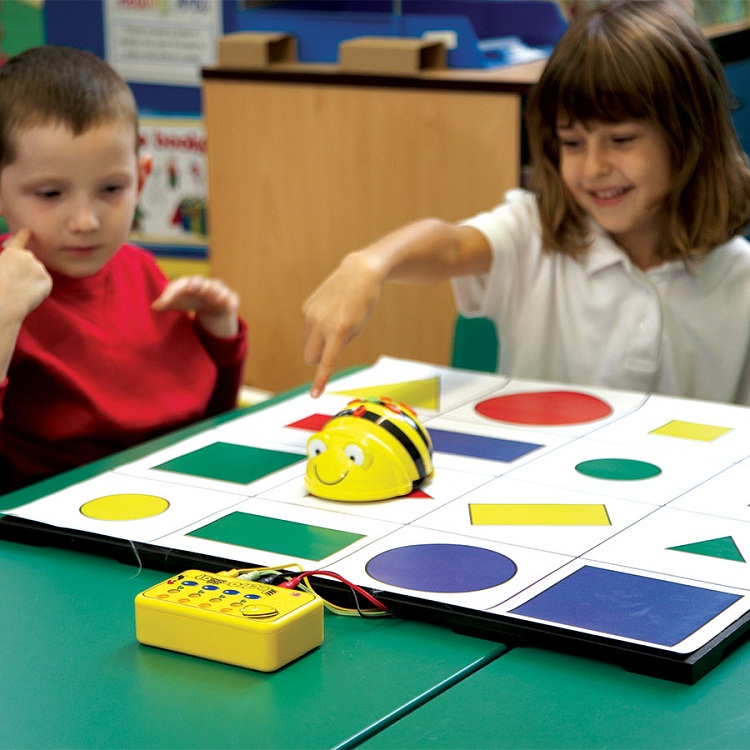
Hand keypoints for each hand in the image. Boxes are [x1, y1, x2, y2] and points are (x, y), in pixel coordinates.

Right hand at [0, 229, 51, 320]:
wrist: (4, 301)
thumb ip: (7, 262)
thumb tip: (13, 268)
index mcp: (12, 252)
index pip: (19, 240)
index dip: (23, 235)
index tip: (28, 231)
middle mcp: (28, 256)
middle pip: (30, 262)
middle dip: (26, 271)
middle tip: (15, 284)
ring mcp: (39, 267)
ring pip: (37, 274)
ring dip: (31, 281)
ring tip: (19, 291)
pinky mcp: (47, 280)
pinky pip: (43, 285)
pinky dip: (38, 290)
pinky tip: (28, 295)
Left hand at [152, 275, 239, 338]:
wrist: (213, 306)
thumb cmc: (191, 301)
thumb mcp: (178, 303)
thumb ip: (167, 303)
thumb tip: (154, 306)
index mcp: (189, 284)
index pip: (180, 284)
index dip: (173, 292)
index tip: (167, 301)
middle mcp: (204, 284)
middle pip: (201, 281)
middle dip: (198, 284)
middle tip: (193, 288)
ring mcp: (219, 290)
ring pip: (219, 287)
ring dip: (216, 291)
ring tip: (214, 297)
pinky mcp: (230, 299)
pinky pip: (232, 298)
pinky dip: (232, 301)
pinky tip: (231, 306)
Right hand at [302, 253, 382, 397]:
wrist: (359, 273)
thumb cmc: (363, 304)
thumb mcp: (358, 328)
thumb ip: (339, 344)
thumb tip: (318, 356)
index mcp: (339, 331)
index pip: (327, 362)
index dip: (320, 380)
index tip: (314, 395)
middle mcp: (321, 323)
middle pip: (310, 357)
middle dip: (317, 359)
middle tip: (332, 348)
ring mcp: (311, 314)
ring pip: (307, 344)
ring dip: (317, 343)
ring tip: (334, 324)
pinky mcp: (306, 307)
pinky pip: (308, 329)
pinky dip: (316, 328)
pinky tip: (329, 312)